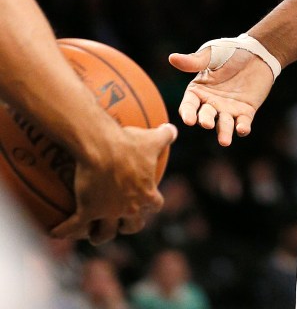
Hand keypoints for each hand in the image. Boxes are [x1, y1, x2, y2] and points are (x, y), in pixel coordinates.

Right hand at [51, 121, 176, 244]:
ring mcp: (108, 212)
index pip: (155, 206)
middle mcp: (129, 208)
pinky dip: (64, 231)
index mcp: (147, 193)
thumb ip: (166, 135)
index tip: (147, 202)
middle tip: (122, 221)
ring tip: (92, 233)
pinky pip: (74, 226)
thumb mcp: (152, 138)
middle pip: (133, 226)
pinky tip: (55, 232)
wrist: (102, 147)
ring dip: (100, 235)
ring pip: (105, 234)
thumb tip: (173, 129)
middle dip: (128, 226)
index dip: (151, 205)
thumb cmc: (129, 142)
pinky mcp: (87, 211)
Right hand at [168, 45, 273, 145]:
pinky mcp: (246, 111)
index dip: (188, 113)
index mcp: (198, 91)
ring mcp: (228, 109)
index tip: (189, 120)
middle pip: (205, 116)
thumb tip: (171, 57)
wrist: (257, 52)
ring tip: (225, 140)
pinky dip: (242, 128)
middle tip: (207, 123)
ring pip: (223, 125)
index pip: (189, 106)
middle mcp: (211, 103)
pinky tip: (242, 129)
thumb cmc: (230, 51)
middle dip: (205, 121)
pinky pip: (243, 123)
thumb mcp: (211, 54)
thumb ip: (194, 61)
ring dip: (224, 133)